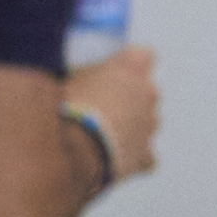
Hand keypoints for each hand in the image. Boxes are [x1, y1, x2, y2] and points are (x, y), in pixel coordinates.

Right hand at [63, 43, 159, 183]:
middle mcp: (148, 93)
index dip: (130, 64)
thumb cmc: (67, 105)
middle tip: (103, 108)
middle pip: (146, 92)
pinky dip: (132, 159)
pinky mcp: (145, 155)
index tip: (115, 72)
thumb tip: (75, 76)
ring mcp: (149, 125)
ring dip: (132, 128)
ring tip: (103, 138)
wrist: (70, 149)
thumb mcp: (69, 76)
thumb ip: (84, 73)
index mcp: (132, 66)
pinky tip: (112, 161)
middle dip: (130, 99)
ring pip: (146, 124)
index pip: (144, 55)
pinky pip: (144, 157)